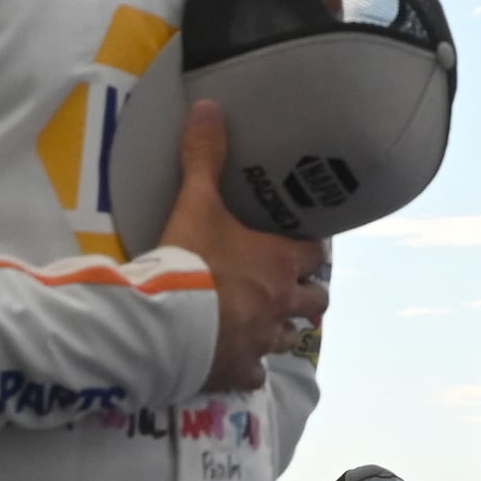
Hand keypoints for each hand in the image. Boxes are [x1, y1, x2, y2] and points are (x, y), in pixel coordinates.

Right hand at [156, 100, 327, 393]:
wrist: (165, 323)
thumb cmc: (190, 259)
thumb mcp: (196, 201)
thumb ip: (204, 156)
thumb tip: (209, 106)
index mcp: (280, 262)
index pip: (315, 254)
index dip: (309, 250)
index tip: (300, 246)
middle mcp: (281, 303)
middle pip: (314, 300)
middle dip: (306, 295)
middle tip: (289, 287)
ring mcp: (262, 340)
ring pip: (291, 338)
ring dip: (283, 330)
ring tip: (269, 324)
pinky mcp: (238, 370)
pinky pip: (255, 374)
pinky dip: (250, 368)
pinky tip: (238, 364)